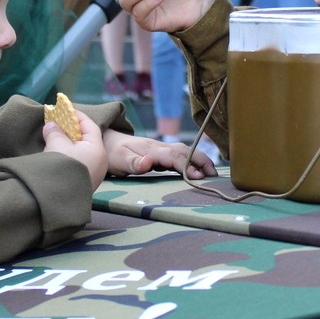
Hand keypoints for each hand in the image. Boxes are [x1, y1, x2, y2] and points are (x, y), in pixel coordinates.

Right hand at [43, 111, 106, 189]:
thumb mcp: (56, 144)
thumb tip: (52, 126)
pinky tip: (58, 155)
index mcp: (97, 149)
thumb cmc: (60, 167)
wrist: (56, 199)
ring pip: (83, 152)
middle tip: (59, 124)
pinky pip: (79, 163)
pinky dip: (70, 156)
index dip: (77, 116)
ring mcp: (94, 174)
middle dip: (72, 131)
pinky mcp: (85, 183)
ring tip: (56, 138)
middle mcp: (100, 162)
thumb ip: (55, 131)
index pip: (90, 126)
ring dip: (70, 144)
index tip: (65, 110)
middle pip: (88, 140)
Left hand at [102, 130, 216, 179]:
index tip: (198, 177)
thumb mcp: (119, 161)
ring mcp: (161, 149)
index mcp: (152, 149)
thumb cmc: (112, 154)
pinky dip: (193, 159)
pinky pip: (180, 154)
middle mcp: (160, 147)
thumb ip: (134, 163)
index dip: (187, 166)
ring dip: (199, 159)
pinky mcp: (161, 153)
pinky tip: (199, 168)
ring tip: (212, 172)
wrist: (105, 141)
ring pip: (184, 151)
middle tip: (214, 175)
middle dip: (201, 161)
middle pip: (185, 151)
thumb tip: (149, 162)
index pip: (174, 156)